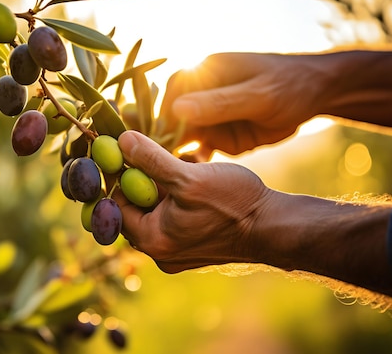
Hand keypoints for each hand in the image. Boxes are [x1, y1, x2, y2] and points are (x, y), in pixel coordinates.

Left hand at [114, 130, 272, 272]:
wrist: (276, 226)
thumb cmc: (235, 204)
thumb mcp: (189, 177)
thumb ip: (151, 160)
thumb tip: (121, 141)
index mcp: (152, 240)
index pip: (116, 204)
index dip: (117, 174)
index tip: (117, 147)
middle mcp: (161, 250)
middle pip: (136, 206)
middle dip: (143, 175)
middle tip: (149, 148)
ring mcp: (178, 247)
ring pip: (157, 207)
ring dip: (163, 180)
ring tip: (181, 159)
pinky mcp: (193, 241)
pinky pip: (174, 213)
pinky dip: (178, 191)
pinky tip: (193, 169)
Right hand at [158, 52, 326, 157]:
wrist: (317, 96)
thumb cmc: (289, 86)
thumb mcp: (258, 96)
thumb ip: (219, 103)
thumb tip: (177, 109)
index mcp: (207, 72)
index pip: (174, 93)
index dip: (164, 116)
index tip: (159, 139)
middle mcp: (203, 94)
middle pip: (173, 117)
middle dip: (165, 138)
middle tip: (157, 161)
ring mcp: (211, 116)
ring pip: (184, 136)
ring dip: (177, 153)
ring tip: (172, 171)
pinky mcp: (220, 135)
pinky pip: (201, 148)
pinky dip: (196, 160)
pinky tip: (196, 173)